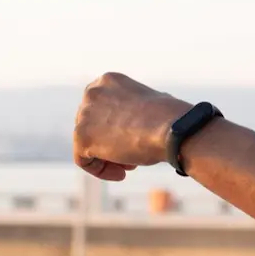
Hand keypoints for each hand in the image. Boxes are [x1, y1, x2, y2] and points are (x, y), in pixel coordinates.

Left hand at [73, 72, 190, 180]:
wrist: (172, 129)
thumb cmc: (170, 118)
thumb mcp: (151, 104)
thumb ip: (133, 110)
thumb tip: (133, 124)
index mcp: (108, 81)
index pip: (100, 108)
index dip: (113, 128)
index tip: (131, 141)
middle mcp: (92, 93)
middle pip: (91, 126)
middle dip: (110, 144)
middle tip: (130, 157)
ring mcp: (85, 114)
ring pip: (87, 144)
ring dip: (108, 158)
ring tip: (129, 166)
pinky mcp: (82, 136)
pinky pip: (83, 160)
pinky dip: (100, 170)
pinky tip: (121, 174)